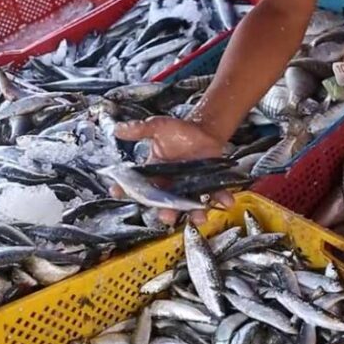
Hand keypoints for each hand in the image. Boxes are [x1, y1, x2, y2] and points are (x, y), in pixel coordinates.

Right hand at [113, 116, 233, 225]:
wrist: (204, 130)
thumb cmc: (179, 131)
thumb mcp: (158, 127)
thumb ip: (140, 129)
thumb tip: (118, 129)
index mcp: (153, 173)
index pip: (136, 185)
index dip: (125, 190)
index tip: (117, 192)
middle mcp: (169, 185)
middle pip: (163, 204)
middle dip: (164, 213)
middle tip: (165, 216)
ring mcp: (188, 188)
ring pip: (188, 206)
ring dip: (194, 214)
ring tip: (199, 217)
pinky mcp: (207, 185)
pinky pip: (214, 196)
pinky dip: (221, 199)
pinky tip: (226, 201)